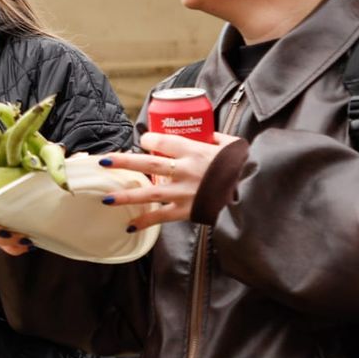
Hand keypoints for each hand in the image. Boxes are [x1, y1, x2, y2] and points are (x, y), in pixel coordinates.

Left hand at [96, 132, 238, 231]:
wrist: (254, 192)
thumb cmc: (243, 166)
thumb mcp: (230, 145)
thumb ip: (215, 138)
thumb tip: (207, 133)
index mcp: (194, 150)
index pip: (161, 142)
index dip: (148, 140)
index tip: (143, 141)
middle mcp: (184, 170)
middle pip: (147, 163)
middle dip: (123, 162)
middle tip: (103, 160)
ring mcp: (184, 192)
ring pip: (149, 193)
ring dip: (126, 196)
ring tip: (106, 198)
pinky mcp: (187, 210)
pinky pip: (162, 217)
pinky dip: (145, 222)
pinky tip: (129, 225)